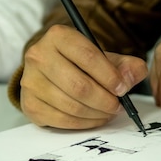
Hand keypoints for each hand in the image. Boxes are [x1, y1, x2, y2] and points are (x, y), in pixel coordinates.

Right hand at [20, 25, 147, 128]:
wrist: (50, 73)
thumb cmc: (80, 64)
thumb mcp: (104, 58)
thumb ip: (126, 66)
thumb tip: (131, 79)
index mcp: (58, 36)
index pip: (88, 57)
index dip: (110, 77)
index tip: (123, 89)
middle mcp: (39, 56)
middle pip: (79, 86)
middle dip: (105, 101)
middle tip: (117, 106)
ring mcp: (31, 82)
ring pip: (71, 106)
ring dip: (96, 114)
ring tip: (108, 112)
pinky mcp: (29, 104)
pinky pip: (62, 120)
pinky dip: (84, 123)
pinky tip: (94, 118)